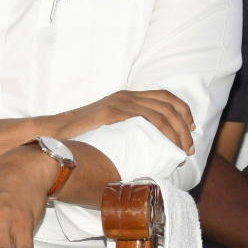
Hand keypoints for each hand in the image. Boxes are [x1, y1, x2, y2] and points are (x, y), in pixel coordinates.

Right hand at [49, 89, 195, 153]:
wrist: (56, 133)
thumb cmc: (81, 136)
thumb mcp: (108, 128)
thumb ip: (125, 131)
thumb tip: (144, 149)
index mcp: (127, 97)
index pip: (163, 96)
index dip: (182, 110)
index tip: (191, 128)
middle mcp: (126, 96)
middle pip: (168, 103)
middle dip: (185, 126)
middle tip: (189, 147)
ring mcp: (121, 103)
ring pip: (163, 112)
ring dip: (178, 132)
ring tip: (183, 151)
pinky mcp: (116, 112)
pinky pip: (150, 118)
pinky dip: (165, 131)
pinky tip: (170, 146)